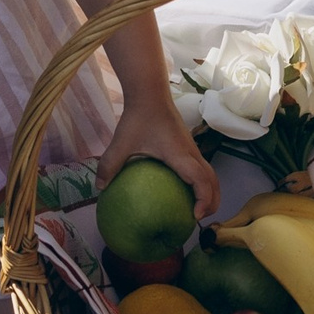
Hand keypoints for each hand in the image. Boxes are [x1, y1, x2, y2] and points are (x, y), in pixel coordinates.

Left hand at [98, 97, 218, 218]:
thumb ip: (110, 165)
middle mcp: (191, 153)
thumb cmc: (139, 117)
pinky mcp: (188, 145)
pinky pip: (201, 168)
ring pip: (210, 174)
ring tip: (197, 210)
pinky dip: (201, 182)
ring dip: (210, 192)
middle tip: (199, 220)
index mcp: (180, 155)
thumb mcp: (121, 142)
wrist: (150, 93)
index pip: (201, 180)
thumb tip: (100, 188)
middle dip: (212, 202)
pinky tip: (184, 191)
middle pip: (213, 180)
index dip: (203, 199)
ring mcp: (192, 148)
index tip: (195, 216)